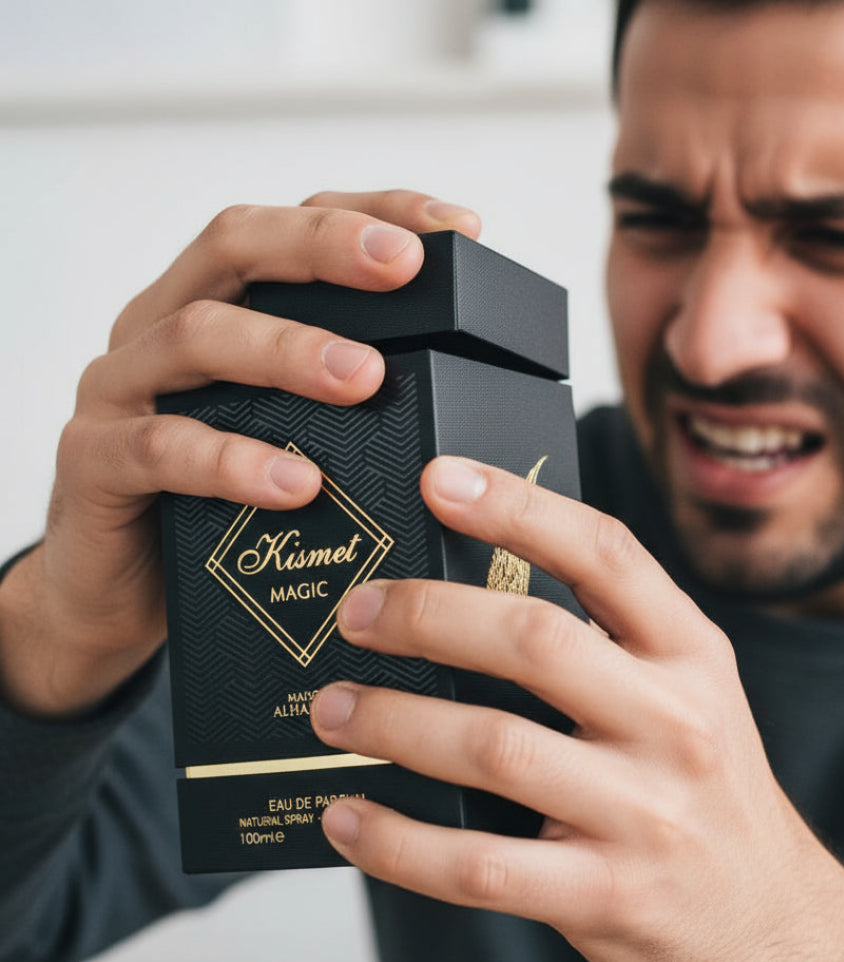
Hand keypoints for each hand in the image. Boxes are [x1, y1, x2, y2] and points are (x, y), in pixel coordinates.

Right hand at [0, 191, 480, 715]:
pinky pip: (161, 449)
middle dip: (325, 248)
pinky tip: (298, 484)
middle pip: (236, 246)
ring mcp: (123, 388)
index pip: (293, 225)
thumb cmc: (220, 506)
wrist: (119, 592)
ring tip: (365, 379)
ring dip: (288, 350)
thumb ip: (344, 402)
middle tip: (404, 267)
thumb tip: (471, 398)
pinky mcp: (96, 461)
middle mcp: (163, 326)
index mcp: (218, 306)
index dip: (374, 212)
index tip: (457, 227)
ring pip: (197, 336)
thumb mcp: (287, 434)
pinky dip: (235, 462)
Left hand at [311, 456, 843, 961]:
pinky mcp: (606, 897)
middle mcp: (675, 721)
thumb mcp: (690, 693)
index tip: (439, 480)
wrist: (774, 927)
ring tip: (332, 709)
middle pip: (534, 640)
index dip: (517, 508)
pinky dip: (398, 841)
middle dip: (427, 616)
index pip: (604, 553)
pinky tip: (350, 817)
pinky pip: (478, 866)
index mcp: (693, 653)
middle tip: (358, 611)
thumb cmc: (706, 789)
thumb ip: (609, 642)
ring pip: (493, 747)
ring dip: (393, 721)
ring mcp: (644, 813)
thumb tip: (465, 593)